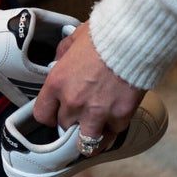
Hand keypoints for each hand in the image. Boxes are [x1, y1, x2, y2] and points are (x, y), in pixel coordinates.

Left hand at [33, 22, 144, 141]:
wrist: (134, 37)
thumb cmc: (104, 35)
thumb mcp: (73, 39)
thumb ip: (61, 55)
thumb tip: (58, 62)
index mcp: (57, 83)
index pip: (42, 114)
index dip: (50, 116)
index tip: (57, 114)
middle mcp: (73, 101)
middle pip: (64, 127)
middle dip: (72, 121)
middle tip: (81, 115)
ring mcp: (96, 111)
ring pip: (86, 142)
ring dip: (89, 138)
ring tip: (94, 134)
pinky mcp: (119, 116)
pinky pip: (112, 134)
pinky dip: (113, 129)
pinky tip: (114, 122)